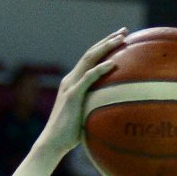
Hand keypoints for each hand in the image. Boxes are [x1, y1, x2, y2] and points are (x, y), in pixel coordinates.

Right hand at [38, 29, 127, 160]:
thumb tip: (114, 111)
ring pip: (89, 60)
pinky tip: (113, 64)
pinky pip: (88, 78)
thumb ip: (95, 108)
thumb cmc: (69, 136)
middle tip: (125, 31)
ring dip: (106, 47)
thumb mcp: (85, 116)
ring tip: (121, 39)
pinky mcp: (72, 96)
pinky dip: (101, 69)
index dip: (103, 47)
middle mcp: (71, 80)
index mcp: (73, 83)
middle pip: (90, 53)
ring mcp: (70, 86)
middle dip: (108, 40)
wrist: (52, 144)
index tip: (119, 39)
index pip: (89, 59)